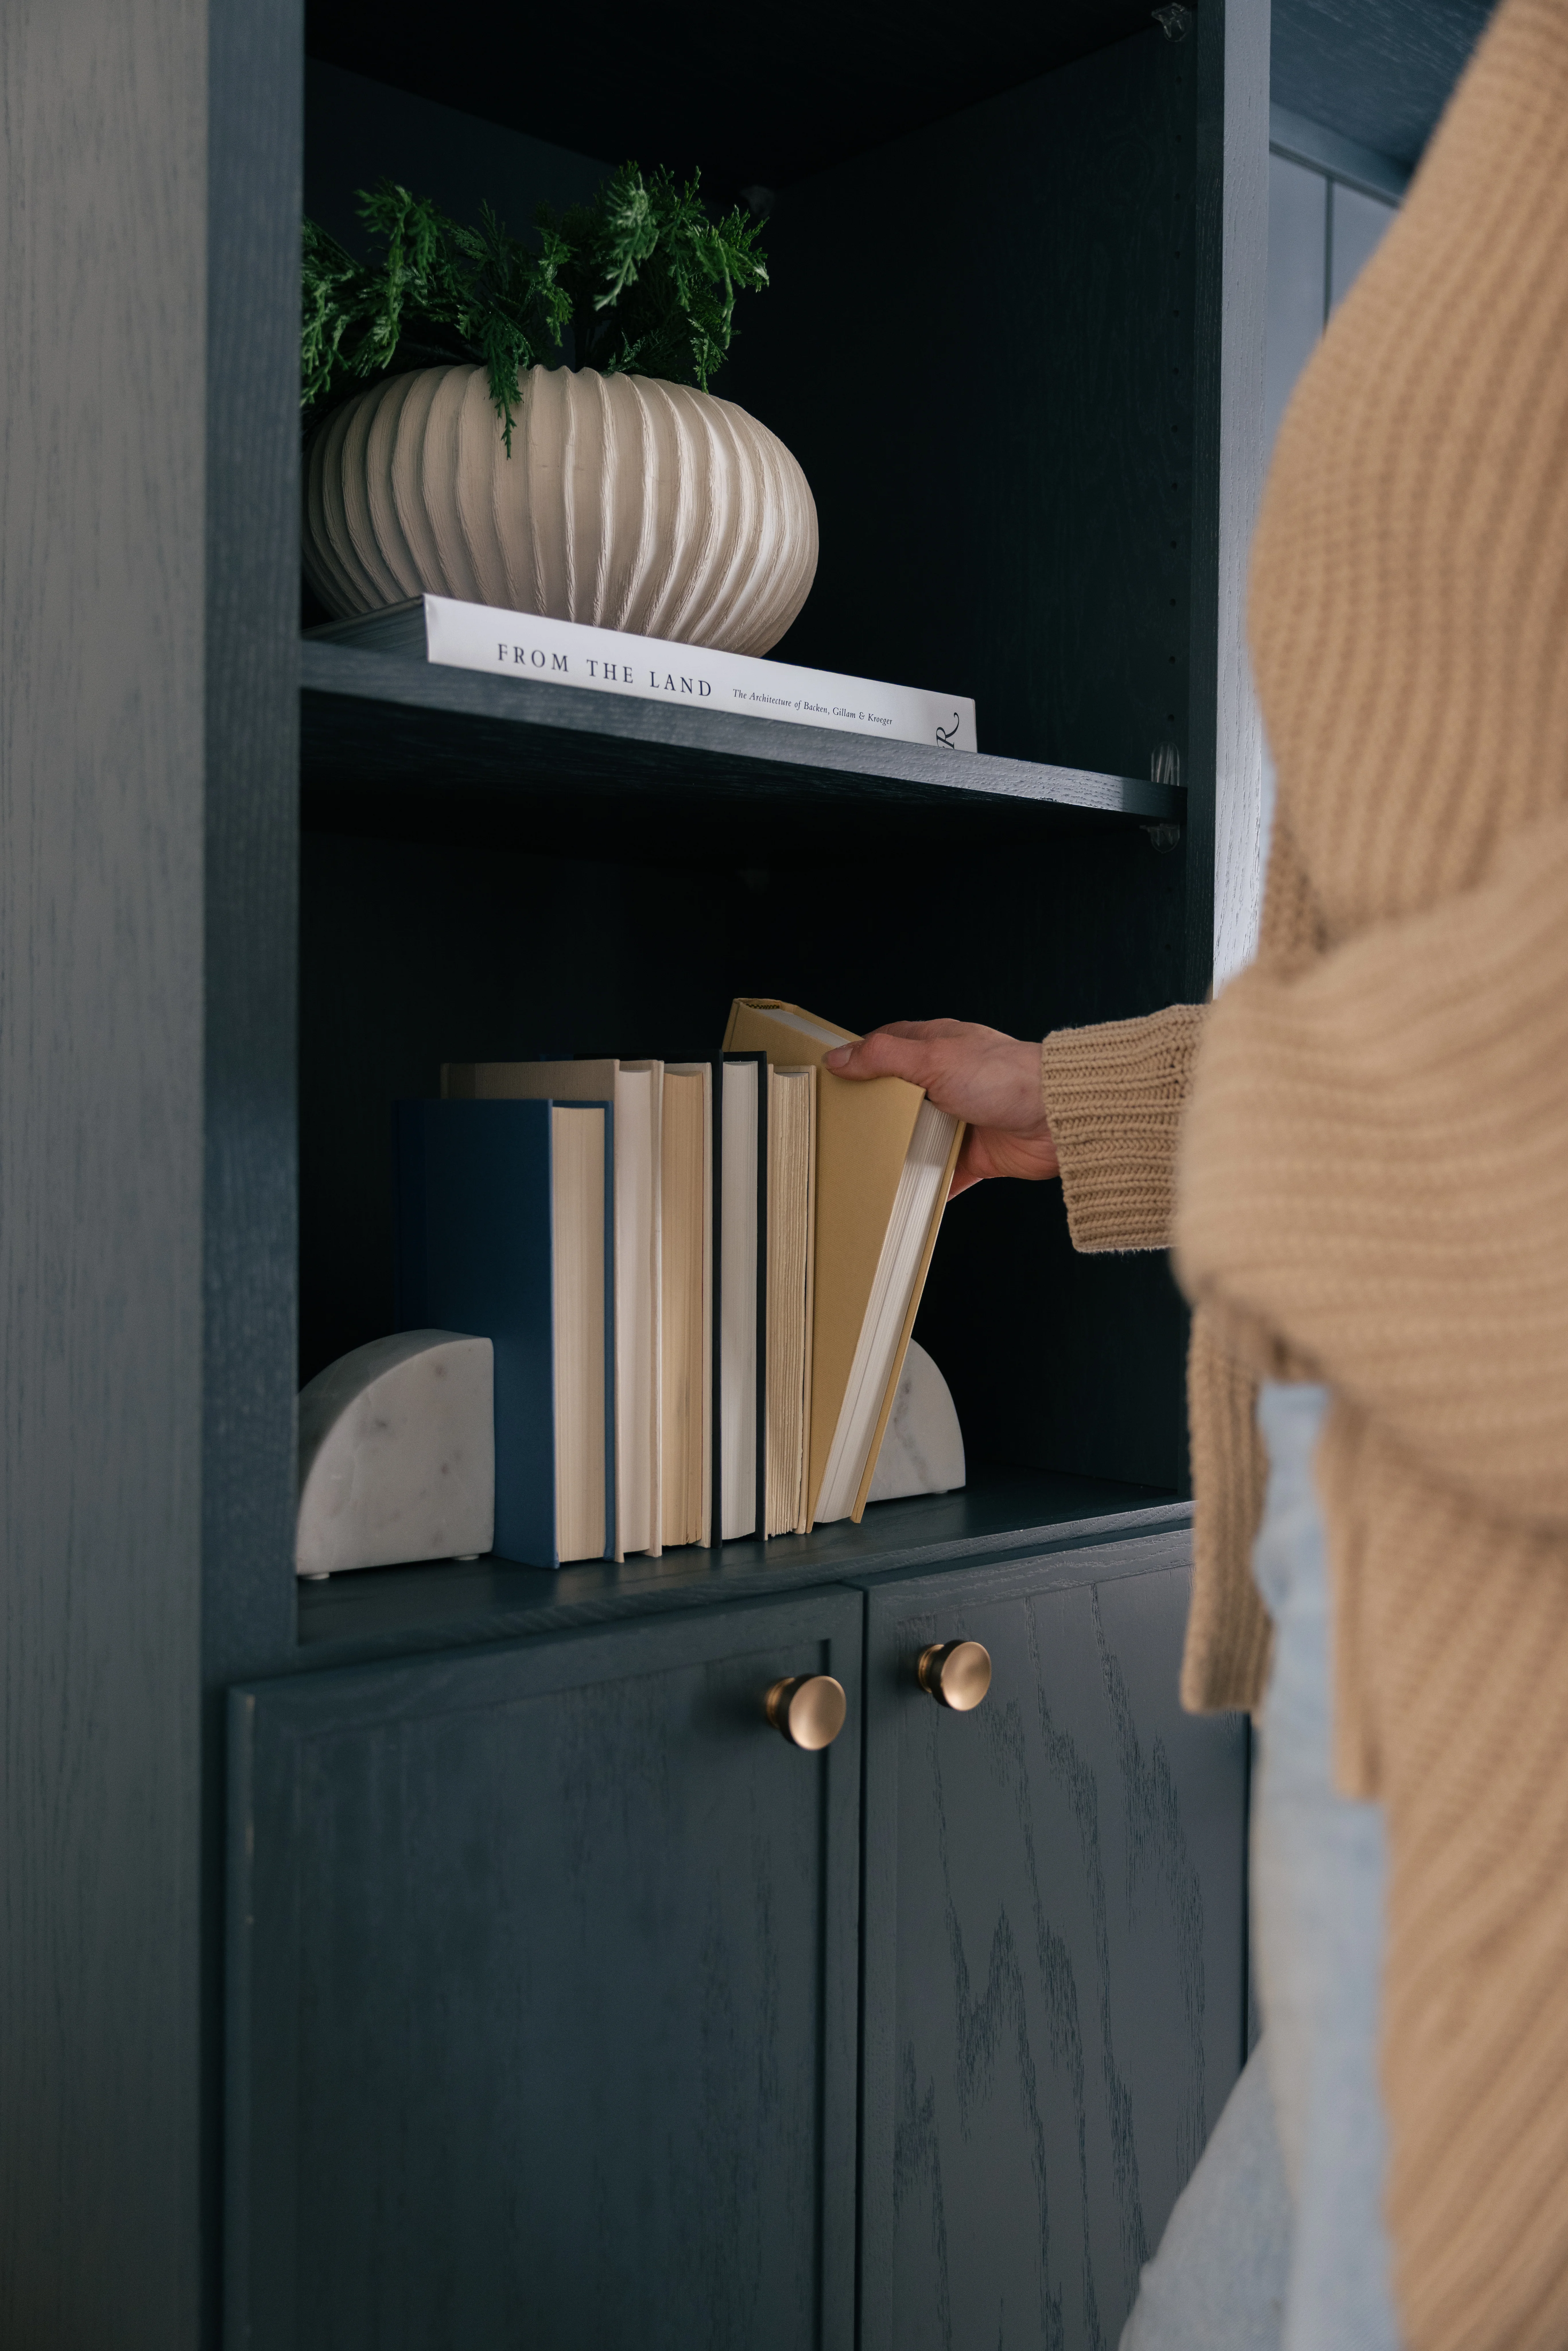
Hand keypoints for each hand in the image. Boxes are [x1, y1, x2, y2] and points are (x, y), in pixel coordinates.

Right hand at [823, 1019, 1059, 1197]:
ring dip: (897, 1152)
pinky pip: (943, 1175)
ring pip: (917, 1138)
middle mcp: (948, 1082)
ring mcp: (961, 1118)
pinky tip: (906, 1198)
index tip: (832, 1079)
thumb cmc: (1006, 1076)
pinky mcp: (975, 1154)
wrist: (1057, 1118)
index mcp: (937, 1048)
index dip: (860, 1061)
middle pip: (898, 1098)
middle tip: (840, 1128)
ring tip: (863, 1166)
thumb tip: (840, 1058)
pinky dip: (927, 1188)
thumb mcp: (934, 1058)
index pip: (887, 1049)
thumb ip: (883, 1057)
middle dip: (873, 1113)